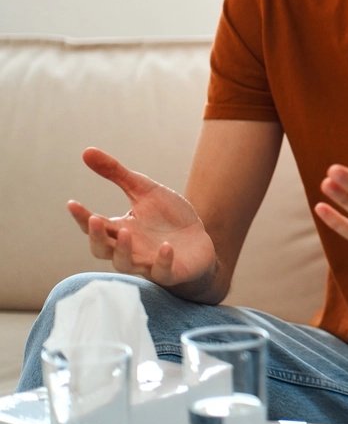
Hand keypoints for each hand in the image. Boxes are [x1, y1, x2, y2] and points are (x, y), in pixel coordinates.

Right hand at [67, 148, 217, 286]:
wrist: (199, 242)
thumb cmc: (168, 217)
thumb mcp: (144, 191)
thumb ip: (117, 174)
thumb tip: (86, 151)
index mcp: (121, 230)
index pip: (96, 226)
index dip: (82, 217)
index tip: (73, 203)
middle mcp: (130, 249)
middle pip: (103, 250)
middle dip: (98, 237)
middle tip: (95, 220)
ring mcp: (149, 262)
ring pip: (126, 264)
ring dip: (123, 250)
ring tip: (126, 231)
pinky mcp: (171, 272)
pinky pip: (163, 272)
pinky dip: (163, 261)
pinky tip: (167, 247)